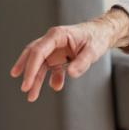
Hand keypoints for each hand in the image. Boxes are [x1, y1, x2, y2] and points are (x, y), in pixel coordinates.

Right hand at [9, 12, 123, 101]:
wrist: (103, 33)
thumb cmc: (97, 37)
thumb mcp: (93, 50)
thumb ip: (82, 62)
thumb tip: (71, 74)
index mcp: (57, 35)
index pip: (38, 51)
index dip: (31, 67)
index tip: (27, 82)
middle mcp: (52, 42)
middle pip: (34, 56)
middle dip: (28, 73)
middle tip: (24, 88)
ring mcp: (55, 50)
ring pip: (41, 65)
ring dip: (36, 80)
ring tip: (32, 96)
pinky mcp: (59, 57)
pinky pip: (51, 69)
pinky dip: (52, 78)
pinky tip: (56, 86)